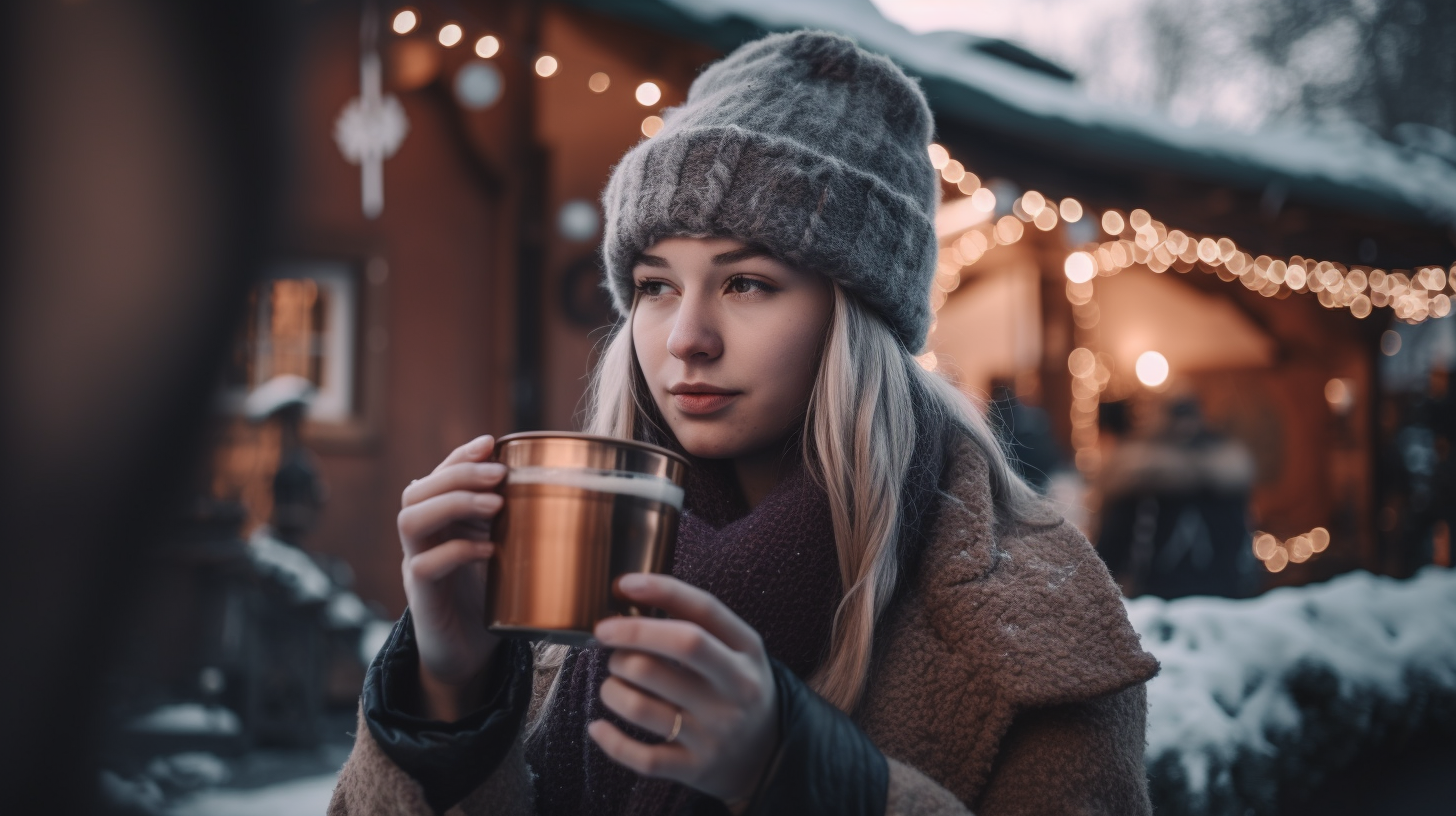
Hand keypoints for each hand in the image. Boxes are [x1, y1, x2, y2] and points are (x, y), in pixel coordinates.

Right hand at [397, 434, 505, 720]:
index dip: (459, 456)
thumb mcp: (508, 552)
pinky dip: (457, 552)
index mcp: (441, 522)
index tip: (491, 442)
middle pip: (416, 491)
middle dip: (459, 474)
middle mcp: (423, 539)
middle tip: (499, 474)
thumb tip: (570, 489)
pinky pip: (425, 566)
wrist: (467, 657)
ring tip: (495, 503)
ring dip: (453, 504)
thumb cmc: (493, 599)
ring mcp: (416, 566)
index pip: (437, 476)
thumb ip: (520, 524)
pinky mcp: (422, 598)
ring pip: (410, 520)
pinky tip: (488, 550)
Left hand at [589, 573, 778, 806]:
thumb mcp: (738, 650)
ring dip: (612, 688)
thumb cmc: (737, 689)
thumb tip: (634, 595)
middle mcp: (736, 690)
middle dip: (630, 635)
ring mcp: (715, 732)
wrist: (768, 755)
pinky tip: (599, 727)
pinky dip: (609, 739)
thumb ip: (697, 623)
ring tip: (613, 682)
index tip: (624, 585)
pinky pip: (641, 756)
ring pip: (644, 703)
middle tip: (607, 637)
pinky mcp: (696, 768)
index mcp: (746, 652)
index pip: (704, 611)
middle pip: (678, 648)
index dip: (661, 591)